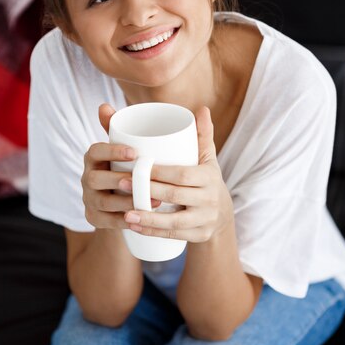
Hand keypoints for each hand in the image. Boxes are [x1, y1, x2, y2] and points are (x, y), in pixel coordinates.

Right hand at [81, 103, 159, 228]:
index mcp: (94, 157)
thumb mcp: (141, 149)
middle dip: (117, 180)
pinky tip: (141, 219)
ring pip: (102, 202)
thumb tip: (198, 108)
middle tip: (142, 180)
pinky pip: (106, 222)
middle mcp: (87, 177)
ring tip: (152, 202)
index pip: (95, 150)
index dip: (112, 151)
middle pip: (95, 179)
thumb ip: (154, 128)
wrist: (127, 200)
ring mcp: (89, 199)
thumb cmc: (137, 168)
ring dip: (125, 202)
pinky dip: (123, 221)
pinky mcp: (94, 218)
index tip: (135, 152)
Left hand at [121, 107, 233, 242]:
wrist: (223, 213)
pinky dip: (153, 233)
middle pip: (175, 196)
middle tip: (121, 184)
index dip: (159, 172)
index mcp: (209, 177)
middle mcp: (211, 199)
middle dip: (147, 191)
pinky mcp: (200, 236)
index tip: (136, 166)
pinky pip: (174, 236)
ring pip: (174, 221)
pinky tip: (135, 228)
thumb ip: (201, 134)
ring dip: (147, 218)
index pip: (182, 174)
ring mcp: (206, 220)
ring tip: (125, 213)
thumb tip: (202, 108)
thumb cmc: (205, 179)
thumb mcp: (206, 158)